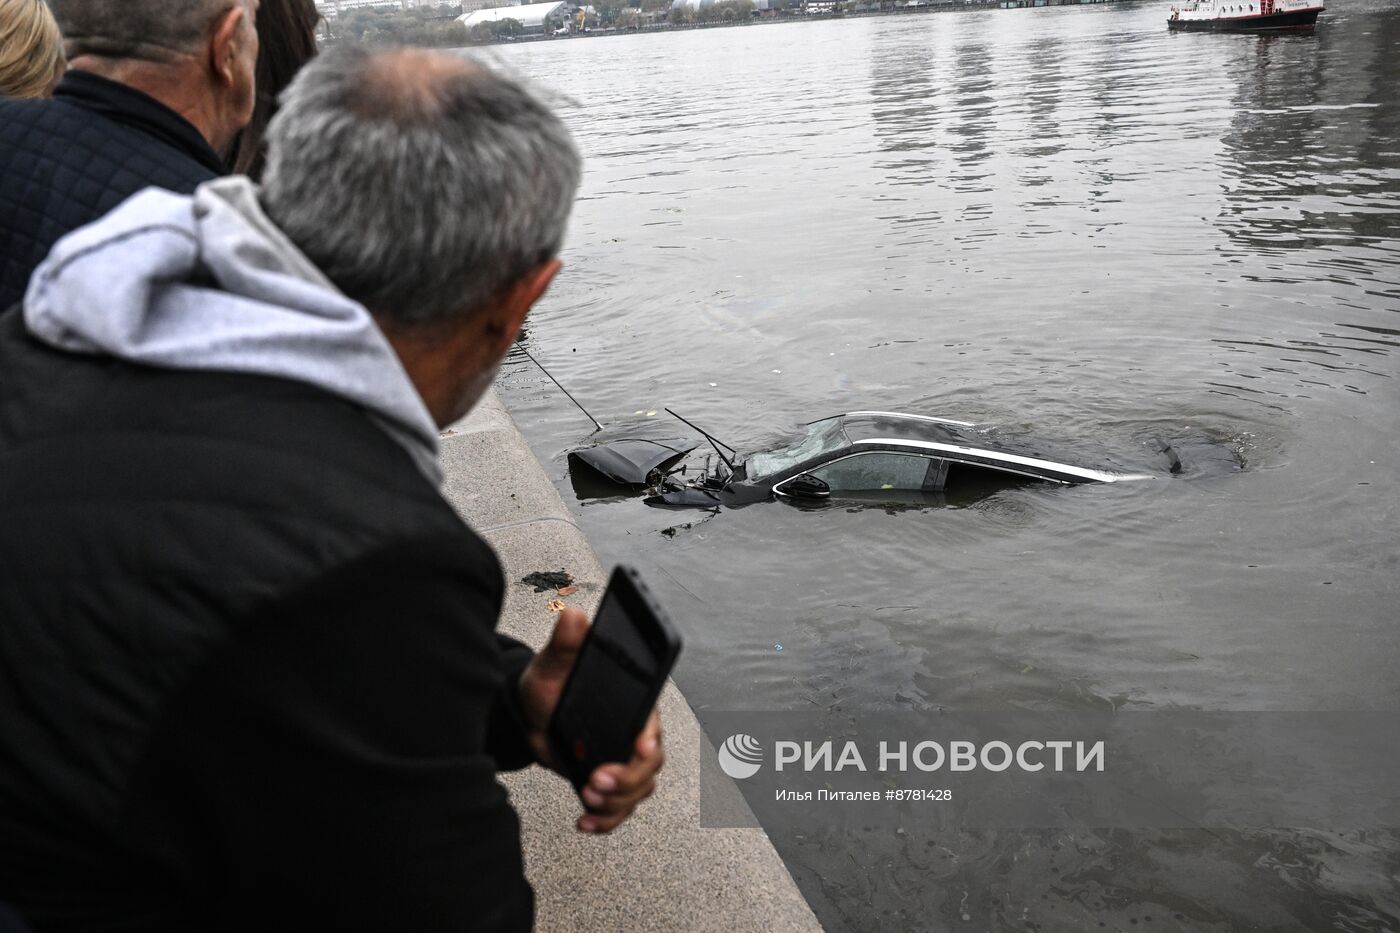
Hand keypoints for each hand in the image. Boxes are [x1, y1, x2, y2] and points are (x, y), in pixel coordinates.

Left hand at [517, 607, 665, 833]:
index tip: (638, 748)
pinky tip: (584, 822)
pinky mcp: (607, 785)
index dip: (649, 742)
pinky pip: (617, 810)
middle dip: (626, 780)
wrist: (532, 714)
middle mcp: (633, 737)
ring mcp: (622, 763)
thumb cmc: (551, 684)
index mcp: (633, 706)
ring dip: (615, 803)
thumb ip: (567, 643)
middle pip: (647, 768)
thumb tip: (575, 617)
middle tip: (597, 780)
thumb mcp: (554, 663)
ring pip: (636, 793)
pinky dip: (604, 821)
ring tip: (587, 798)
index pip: (652, 728)